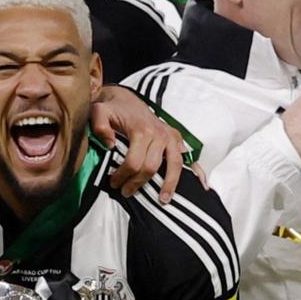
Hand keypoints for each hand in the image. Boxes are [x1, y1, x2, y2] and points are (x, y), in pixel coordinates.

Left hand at [91, 86, 184, 202]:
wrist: (125, 99)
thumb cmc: (112, 109)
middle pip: (151, 167)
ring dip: (169, 184)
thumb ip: (100, 127)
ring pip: (174, 165)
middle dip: (138, 183)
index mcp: (141, 130)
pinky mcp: (175, 137)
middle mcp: (159, 134)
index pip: (133, 161)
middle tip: (126, 192)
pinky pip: (185, 158)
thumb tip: (110, 145)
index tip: (113, 183)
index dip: (122, 176)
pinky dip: (195, 171)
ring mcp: (170, 136)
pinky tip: (201, 186)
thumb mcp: (99, 113)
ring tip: (163, 200)